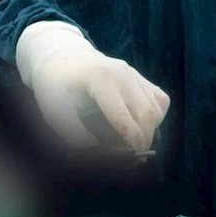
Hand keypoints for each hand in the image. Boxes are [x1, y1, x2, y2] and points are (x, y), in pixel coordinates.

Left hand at [16, 21, 168, 151]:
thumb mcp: (57, 114)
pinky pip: (160, 100)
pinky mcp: (139, 76)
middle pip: (146, 113)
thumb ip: (79, 137)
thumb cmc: (55, 88)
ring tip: (132, 142)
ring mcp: (133, 73)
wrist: (61, 58)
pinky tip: (139, 125)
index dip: (130, 142)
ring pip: (156, 108)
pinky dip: (156, 117)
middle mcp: (122, 73)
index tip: (131, 158)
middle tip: (134, 156)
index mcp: (99, 79)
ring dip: (150, 130)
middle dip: (144, 140)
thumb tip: (105, 155)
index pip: (122, 117)